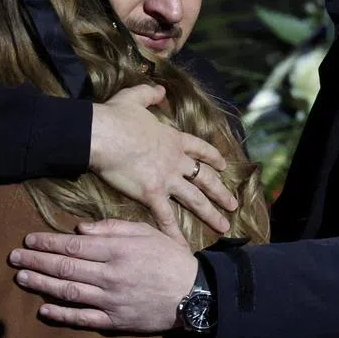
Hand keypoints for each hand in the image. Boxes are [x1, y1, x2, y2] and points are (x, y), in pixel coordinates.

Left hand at [9, 219, 197, 332]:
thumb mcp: (145, 232)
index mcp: (117, 251)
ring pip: (69, 292)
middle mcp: (110, 276)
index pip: (73, 246)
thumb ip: (112, 228)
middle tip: (14, 258)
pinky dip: (62, 315)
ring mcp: (111, 301)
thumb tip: (79, 230)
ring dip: (42, 285)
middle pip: (66, 267)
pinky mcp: (116, 321)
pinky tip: (44, 309)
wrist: (195, 294)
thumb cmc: (169, 258)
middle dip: (37, 261)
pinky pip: (84, 318)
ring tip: (22, 278)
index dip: (48, 242)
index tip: (29, 239)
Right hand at [89, 84, 236, 239]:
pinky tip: (184, 248)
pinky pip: (166, 218)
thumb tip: (160, 89)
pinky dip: (175, 235)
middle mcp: (175, 160)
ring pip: (195, 199)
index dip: (212, 157)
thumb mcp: (134, 97)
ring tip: (224, 225)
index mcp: (173, 139)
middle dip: (221, 191)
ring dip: (211, 213)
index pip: (200, 149)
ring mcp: (166, 178)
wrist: (103, 134)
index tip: (224, 165)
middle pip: (205, 178)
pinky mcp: (152, 194)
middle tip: (234, 204)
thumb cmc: (116, 116)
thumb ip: (150, 94)